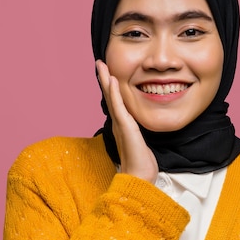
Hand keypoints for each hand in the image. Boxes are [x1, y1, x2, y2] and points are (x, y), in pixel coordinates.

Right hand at [96, 60, 157, 183]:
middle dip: (104, 78)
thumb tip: (137, 132)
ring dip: (106, 80)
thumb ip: (136, 135)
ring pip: (111, 98)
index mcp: (122, 125)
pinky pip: (119, 106)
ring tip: (102, 66)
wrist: (138, 177)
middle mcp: (118, 122)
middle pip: (109, 96)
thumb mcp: (139, 144)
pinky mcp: (125, 127)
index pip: (115, 102)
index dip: (110, 87)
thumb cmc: (140, 164)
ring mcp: (120, 124)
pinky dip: (115, 93)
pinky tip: (113, 80)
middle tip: (99, 63)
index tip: (107, 73)